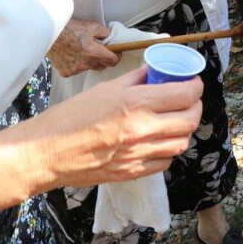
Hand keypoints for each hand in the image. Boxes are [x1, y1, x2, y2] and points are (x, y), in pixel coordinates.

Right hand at [16, 66, 201, 190]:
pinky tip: (160, 140)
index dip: (195, 87)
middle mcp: (141, 130)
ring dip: (184, 129)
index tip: (193, 83)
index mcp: (135, 104)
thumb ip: (137, 79)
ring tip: (176, 119)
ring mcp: (138, 155)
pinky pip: (164, 162)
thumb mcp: (106, 89)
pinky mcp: (131, 173)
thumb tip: (157, 71)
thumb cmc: (71, 117)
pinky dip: (168, 150)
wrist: (46, 152)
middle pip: (190, 120)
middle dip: (195, 107)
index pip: (184, 95)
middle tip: (189, 100)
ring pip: (181, 143)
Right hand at [48, 19, 119, 77]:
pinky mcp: (66, 73)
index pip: (113, 62)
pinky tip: (72, 54)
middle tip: (98, 48)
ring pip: (89, 68)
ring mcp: (75, 70)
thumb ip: (106, 33)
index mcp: (93, 53)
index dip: (116, 56)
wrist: (49, 33)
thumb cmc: (70, 28)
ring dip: (89, 61)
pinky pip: (77, 71)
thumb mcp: (92, 26)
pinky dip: (77, 64)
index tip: (115, 52)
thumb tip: (115, 38)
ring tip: (82, 49)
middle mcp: (85, 64)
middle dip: (103, 58)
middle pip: (102, 66)